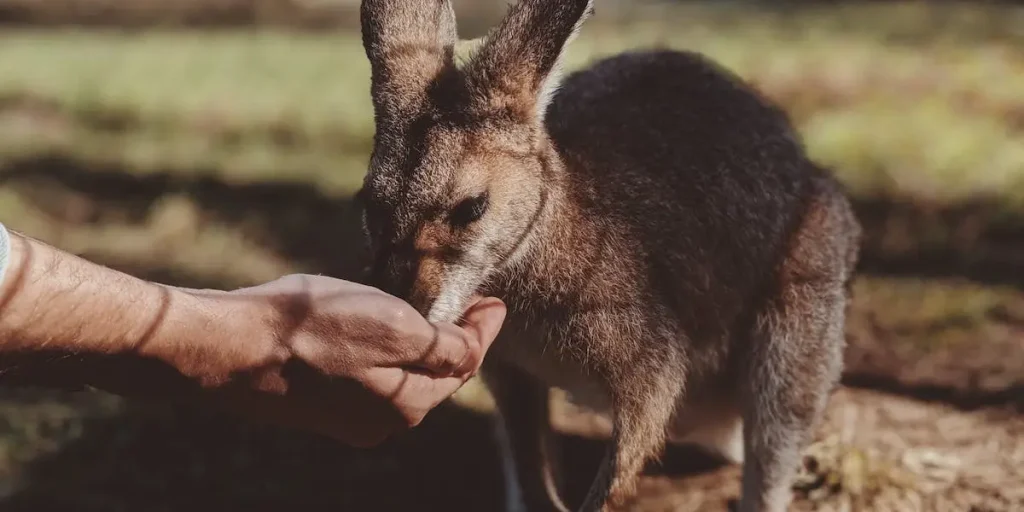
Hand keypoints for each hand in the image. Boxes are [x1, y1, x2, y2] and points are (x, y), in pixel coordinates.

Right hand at [175, 275, 505, 446]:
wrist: (228, 346)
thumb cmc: (313, 330)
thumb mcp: (396, 330)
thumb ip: (448, 346)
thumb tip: (483, 341)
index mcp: (408, 408)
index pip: (464, 365)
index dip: (484, 328)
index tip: (496, 299)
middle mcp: (382, 423)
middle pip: (433, 376)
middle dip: (451, 340)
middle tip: (464, 302)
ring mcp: (346, 417)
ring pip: (399, 376)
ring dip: (415, 344)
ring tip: (421, 309)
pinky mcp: (316, 403)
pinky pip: (365, 374)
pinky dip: (380, 350)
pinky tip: (369, 327)